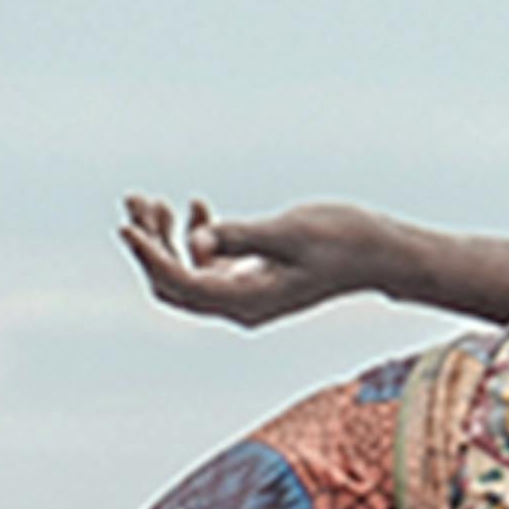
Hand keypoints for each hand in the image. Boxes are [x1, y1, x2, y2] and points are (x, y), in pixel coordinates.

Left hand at [119, 194, 386, 328]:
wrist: (381, 254)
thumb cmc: (343, 240)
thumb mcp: (289, 232)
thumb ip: (240, 237)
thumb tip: (197, 243)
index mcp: (247, 302)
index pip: (181, 284)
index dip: (149, 256)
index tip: (127, 226)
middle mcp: (240, 307)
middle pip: (173, 285)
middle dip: (150, 245)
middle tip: (137, 202)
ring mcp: (244, 295)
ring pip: (185, 274)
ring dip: (165, 239)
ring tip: (152, 201)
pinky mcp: (251, 280)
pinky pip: (205, 267)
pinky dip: (193, 238)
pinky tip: (196, 206)